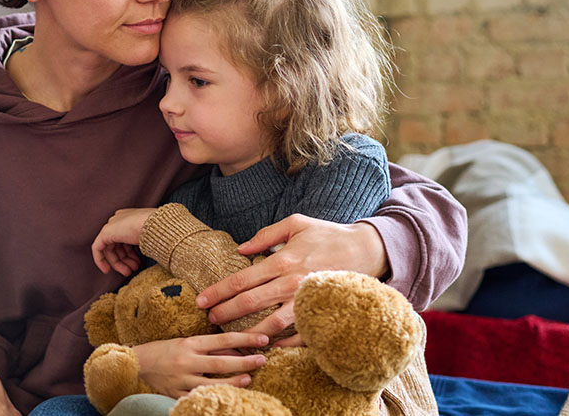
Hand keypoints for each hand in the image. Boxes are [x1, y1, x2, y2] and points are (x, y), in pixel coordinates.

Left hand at [91, 208, 156, 275]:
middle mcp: (119, 220)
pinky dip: (100, 260)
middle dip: (125, 260)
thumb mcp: (151, 238)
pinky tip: (106, 270)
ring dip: (118, 263)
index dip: (130, 254)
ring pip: (110, 248)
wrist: (157, 226)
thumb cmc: (159, 232)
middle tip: (132, 270)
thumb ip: (142, 243)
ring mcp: (112, 225)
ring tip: (128, 272)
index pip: (126, 239)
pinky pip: (98, 248)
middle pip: (118, 244)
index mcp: (130, 218)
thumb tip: (142, 254)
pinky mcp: (105, 232)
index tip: (138, 264)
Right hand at [132, 332, 268, 397]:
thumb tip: (236, 350)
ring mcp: (182, 379)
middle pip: (221, 362)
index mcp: (190, 343)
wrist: (137, 363)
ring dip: (233, 381)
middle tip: (262, 360)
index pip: (223, 340)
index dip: (244, 339)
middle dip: (244, 361)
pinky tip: (227, 397)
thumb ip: (209, 347)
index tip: (263, 339)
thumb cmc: (164, 350)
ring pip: (212, 382)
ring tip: (249, 378)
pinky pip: (198, 397)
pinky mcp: (177, 394)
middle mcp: (187, 360)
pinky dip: (213, 396)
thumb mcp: (186, 342)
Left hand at [194, 214, 386, 342]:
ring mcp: (308, 300)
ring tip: (232, 338)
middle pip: (250, 303)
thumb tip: (241, 249)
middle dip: (225, 313)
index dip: (218, 292)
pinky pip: (300, 335)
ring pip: (272, 324)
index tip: (201, 301)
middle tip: (208, 320)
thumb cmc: (328, 234)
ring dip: (249, 333)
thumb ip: (266, 235)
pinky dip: (283, 343)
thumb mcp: (295, 224)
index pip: (242, 280)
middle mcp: (292, 283)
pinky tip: (267, 345)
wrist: (367, 249)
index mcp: (283, 260)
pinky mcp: (323, 312)